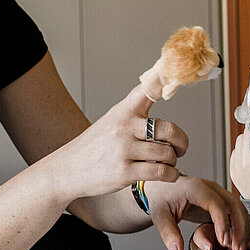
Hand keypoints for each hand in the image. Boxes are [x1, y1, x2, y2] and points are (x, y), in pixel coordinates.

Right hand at [57, 84, 187, 200]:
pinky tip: (168, 174)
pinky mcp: (124, 172)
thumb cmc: (94, 145)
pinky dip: (171, 175)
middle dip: (181, 141)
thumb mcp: (112, 120)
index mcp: (123, 111)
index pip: (148, 90)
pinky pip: (161, 172)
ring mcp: (124, 150)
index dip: (164, 80)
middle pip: (169, 130)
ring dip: (173, 161)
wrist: (68, 169)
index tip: (176, 74)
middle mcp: (124, 127)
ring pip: (167, 154)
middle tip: (180, 148)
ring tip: (167, 163)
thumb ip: (136, 109)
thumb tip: (162, 90)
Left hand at [145, 177, 249, 249]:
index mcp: (196, 189)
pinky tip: (246, 242)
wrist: (163, 187)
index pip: (216, 204)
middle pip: (233, 204)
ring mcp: (218, 192)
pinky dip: (244, 225)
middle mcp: (210, 187)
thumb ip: (169, 235)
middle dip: (240, 228)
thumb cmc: (162, 199)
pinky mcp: (221, 199)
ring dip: (244, 228)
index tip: (225, 243)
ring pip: (239, 207)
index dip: (223, 223)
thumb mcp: (161, 216)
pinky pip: (237, 210)